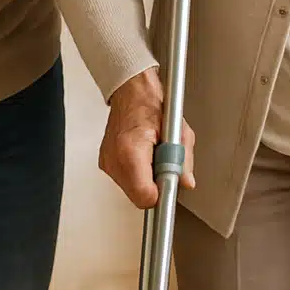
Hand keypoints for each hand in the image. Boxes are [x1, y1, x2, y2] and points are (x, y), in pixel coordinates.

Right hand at [101, 68, 195, 208]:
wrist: (132, 91)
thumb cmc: (151, 105)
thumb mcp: (179, 131)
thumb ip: (184, 160)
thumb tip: (184, 181)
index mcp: (131, 150)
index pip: (144, 195)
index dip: (161, 194)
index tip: (168, 185)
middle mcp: (114, 158)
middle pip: (138, 197)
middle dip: (155, 187)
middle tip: (163, 164)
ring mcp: (107, 162)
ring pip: (131, 192)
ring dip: (145, 181)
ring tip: (152, 157)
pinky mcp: (105, 163)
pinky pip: (124, 181)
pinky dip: (136, 175)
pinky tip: (142, 158)